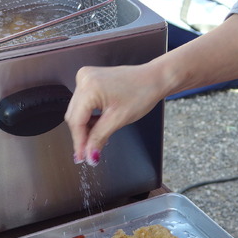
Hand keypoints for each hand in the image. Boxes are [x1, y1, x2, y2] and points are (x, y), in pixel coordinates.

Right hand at [64, 14, 237, 165]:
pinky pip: (87, 105)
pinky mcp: (95, 80)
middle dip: (82, 139)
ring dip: (86, 131)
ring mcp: (89, 78)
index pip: (75, 122)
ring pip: (80, 112)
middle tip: (88, 159)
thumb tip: (89, 158)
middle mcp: (85, 78)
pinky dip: (91, 120)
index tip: (83, 161)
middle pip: (75, 116)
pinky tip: (98, 131)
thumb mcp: (122, 120)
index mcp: (89, 85)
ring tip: (94, 148)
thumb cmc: (146, 91)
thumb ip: (101, 140)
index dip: (79, 144)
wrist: (162, 75)